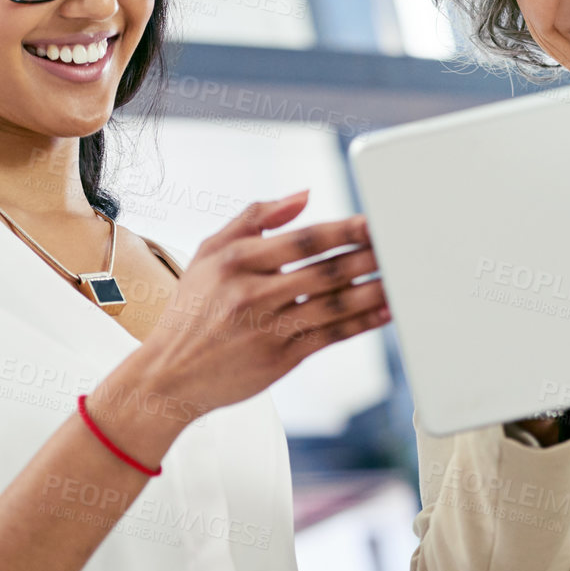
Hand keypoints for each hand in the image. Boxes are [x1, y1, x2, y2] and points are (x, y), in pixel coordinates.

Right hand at [91, 191, 389, 463]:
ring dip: (372, 291)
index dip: (343, 231)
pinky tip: (384, 312)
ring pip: (333, 306)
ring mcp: (267, 329)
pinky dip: (361, 324)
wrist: (168, 376)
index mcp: (235, 262)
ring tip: (401, 278)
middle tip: (399, 247)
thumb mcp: (210, 253)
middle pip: (325, 272)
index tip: (372, 223)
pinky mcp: (280, 360)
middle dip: (367, 258)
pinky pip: (330, 337)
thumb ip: (256, 218)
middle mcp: (252, 295)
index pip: (302, 240)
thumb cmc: (193, 308)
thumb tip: (304, 194)